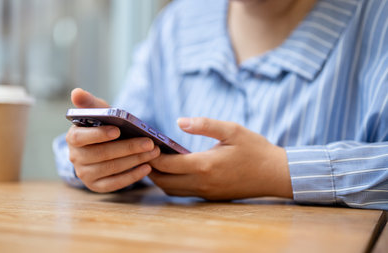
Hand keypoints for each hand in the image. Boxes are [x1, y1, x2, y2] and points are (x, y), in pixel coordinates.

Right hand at [66, 88, 159, 192]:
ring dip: (135, 160)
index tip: (118, 130)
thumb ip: (89, 103)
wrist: (102, 147)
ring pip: (111, 168)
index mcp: (72, 138)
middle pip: (101, 154)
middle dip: (128, 147)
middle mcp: (75, 158)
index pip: (80, 137)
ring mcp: (85, 174)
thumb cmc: (101, 126)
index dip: (98, 134)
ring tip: (153, 152)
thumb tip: (76, 92)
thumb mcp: (96, 113)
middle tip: (149, 143)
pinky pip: (115, 184)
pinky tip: (147, 167)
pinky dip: (132, 176)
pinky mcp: (96, 187)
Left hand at [148, 117, 292, 199]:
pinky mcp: (210, 197)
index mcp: (205, 166)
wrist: (276, 174)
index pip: (167, 164)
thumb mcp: (232, 130)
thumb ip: (204, 124)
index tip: (145, 143)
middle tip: (144, 152)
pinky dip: (172, 183)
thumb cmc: (255, 149)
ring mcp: (206, 193)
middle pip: (163, 181)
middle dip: (150, 168)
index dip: (152, 155)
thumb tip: (179, 121)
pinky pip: (183, 193)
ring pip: (171, 190)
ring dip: (159, 177)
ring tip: (156, 160)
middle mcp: (202, 184)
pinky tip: (173, 169)